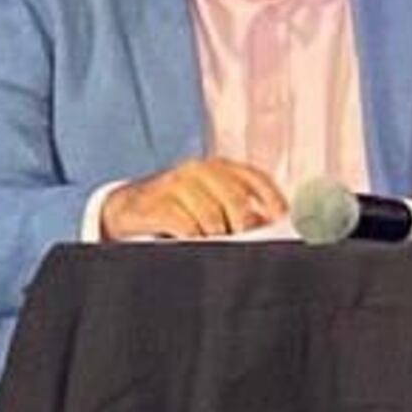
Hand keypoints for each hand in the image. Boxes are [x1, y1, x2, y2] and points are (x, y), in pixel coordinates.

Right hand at [100, 158, 286, 239]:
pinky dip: (194, 238)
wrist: (130, 207)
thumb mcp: (210, 202)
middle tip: (244, 241)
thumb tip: (266, 229)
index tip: (281, 216)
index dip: (271, 197)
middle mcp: (200, 170)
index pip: (254, 177)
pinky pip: (185, 226)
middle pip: (235, 200)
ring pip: (210, 216)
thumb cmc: (180, 206)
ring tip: (214, 243)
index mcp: (220, 167)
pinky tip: (194, 242)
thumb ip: (237, 211)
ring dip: (216, 236)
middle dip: (243, 226)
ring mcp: (176, 184)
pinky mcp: (156, 203)